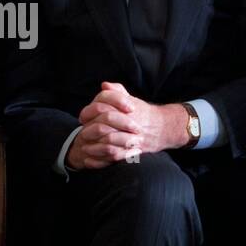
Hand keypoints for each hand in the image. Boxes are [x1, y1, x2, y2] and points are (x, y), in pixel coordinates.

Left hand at [66, 82, 188, 169]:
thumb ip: (116, 92)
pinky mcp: (135, 149)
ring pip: (110, 139)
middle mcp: (130, 119)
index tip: (83, 118)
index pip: (103, 104)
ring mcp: (133, 135)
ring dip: (94, 145)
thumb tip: (104, 85)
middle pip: (105, 121)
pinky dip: (101, 159)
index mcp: (127, 105)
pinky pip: (116, 155)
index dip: (89, 112)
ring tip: (85, 148)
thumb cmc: (142, 113)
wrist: (164, 128)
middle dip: (90, 129)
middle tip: (82, 134)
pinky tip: (91, 160)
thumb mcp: (130, 99)